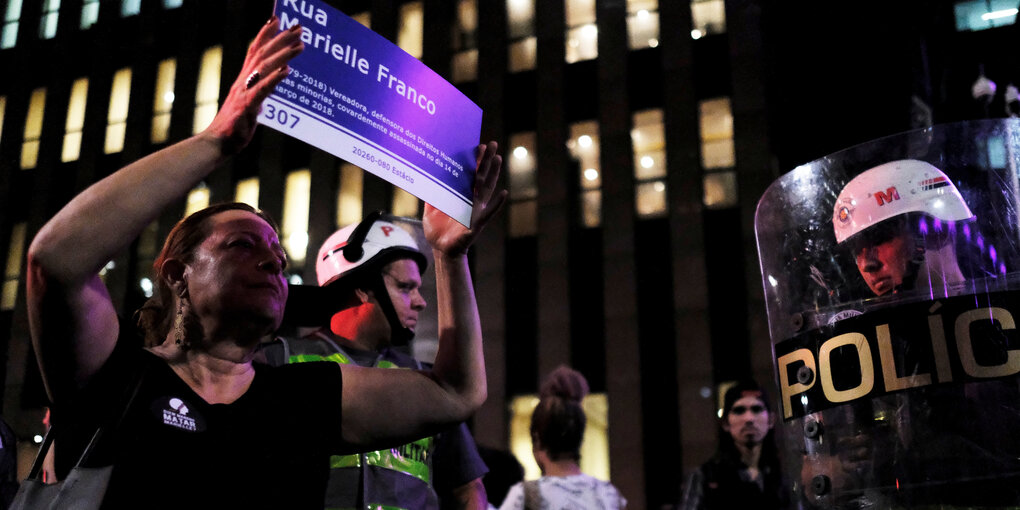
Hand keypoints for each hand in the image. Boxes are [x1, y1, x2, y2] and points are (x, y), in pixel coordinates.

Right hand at [203, 16, 303, 154]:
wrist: (218, 143)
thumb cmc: (234, 126)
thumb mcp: (250, 103)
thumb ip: (261, 90)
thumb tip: (276, 80)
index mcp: (244, 80)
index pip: (254, 50)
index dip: (265, 33)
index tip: (278, 19)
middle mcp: (243, 82)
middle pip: (263, 54)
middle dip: (281, 39)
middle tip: (299, 28)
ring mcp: (244, 93)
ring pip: (264, 68)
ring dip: (283, 55)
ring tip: (300, 45)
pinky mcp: (247, 108)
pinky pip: (262, 90)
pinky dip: (275, 79)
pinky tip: (287, 71)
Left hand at [424, 141, 506, 256]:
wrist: (441, 250)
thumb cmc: (438, 230)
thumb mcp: (430, 209)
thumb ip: (430, 195)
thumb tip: (423, 179)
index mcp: (461, 196)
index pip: (469, 175)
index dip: (474, 161)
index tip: (477, 146)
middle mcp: (471, 201)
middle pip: (481, 176)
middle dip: (486, 160)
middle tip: (491, 144)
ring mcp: (476, 210)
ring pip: (486, 189)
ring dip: (492, 173)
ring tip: (497, 158)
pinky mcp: (477, 223)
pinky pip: (489, 212)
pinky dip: (497, 204)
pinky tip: (504, 193)